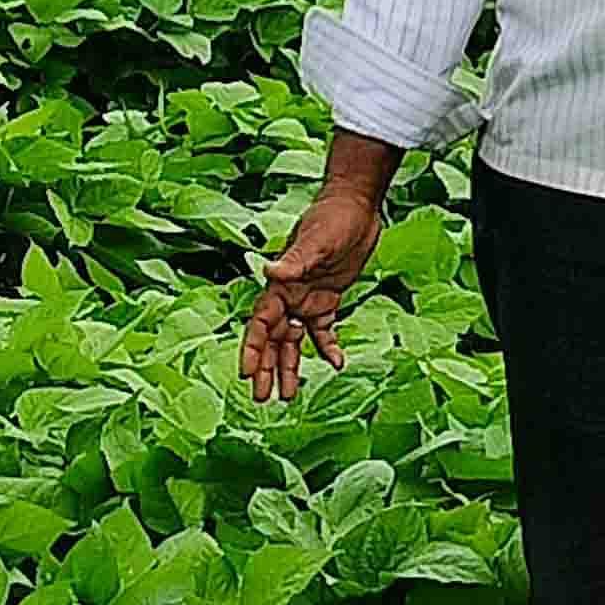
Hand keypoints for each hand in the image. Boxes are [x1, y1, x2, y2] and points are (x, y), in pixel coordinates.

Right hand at [242, 180, 386, 399]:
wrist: (356, 206)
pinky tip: (334, 363)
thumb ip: (294, 260)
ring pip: (293, 340)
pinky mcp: (328, 299)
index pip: (260, 323)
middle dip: (266, 368)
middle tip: (263, 398)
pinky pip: (322, 331)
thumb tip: (270, 271)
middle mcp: (289, 296)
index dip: (253, 349)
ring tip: (287, 395)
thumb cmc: (332, 218)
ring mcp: (307, 299)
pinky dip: (326, 347)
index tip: (248, 374)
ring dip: (290, 366)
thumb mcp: (316, 240)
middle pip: (272, 339)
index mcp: (280, 285)